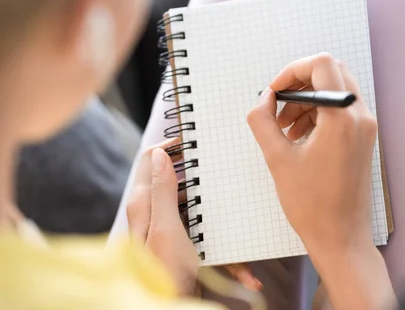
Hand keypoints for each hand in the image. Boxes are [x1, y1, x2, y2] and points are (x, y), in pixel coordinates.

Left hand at [127, 139, 261, 295]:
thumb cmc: (163, 272)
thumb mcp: (165, 228)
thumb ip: (162, 190)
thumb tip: (159, 153)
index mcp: (145, 203)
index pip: (150, 158)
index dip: (171, 145)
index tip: (196, 140)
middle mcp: (155, 214)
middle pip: (181, 182)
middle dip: (205, 179)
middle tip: (226, 170)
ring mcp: (171, 232)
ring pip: (201, 214)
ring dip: (223, 224)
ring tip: (244, 219)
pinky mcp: (185, 250)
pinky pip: (209, 244)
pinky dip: (229, 259)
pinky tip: (248, 275)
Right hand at [246, 53, 376, 254]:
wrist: (341, 238)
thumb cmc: (311, 204)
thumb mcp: (276, 159)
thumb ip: (263, 120)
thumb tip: (265, 97)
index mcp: (342, 118)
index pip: (321, 64)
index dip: (292, 70)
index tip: (274, 92)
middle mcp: (360, 116)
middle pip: (331, 72)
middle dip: (300, 83)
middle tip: (279, 106)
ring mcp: (366, 127)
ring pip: (335, 89)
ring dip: (307, 99)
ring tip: (285, 128)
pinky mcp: (364, 138)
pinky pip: (341, 109)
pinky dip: (318, 112)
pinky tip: (299, 136)